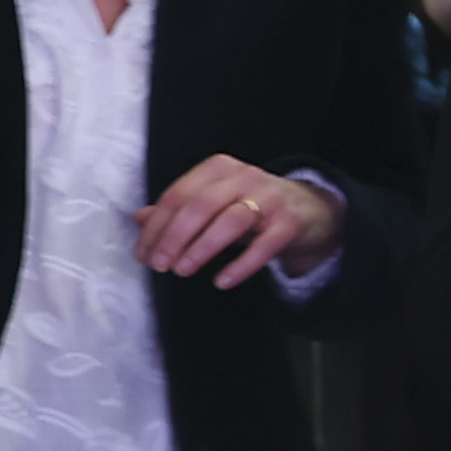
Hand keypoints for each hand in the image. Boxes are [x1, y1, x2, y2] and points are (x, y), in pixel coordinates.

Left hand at [137, 154, 340, 288]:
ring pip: (230, 220)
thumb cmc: (250, 207)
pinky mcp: (290, 222)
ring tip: (182, 270)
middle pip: (200, 205)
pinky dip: (241, 265)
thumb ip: (177, 210)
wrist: (311, 210)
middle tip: (159, 265)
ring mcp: (269, 198)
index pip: (178, 195)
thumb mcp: (212, 204)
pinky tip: (221, 281)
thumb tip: (140, 219)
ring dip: (201, 247)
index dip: (156, 227)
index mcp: (217, 169)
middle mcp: (243, 177)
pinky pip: (264, 245)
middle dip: (174, 237)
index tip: (143, 255)